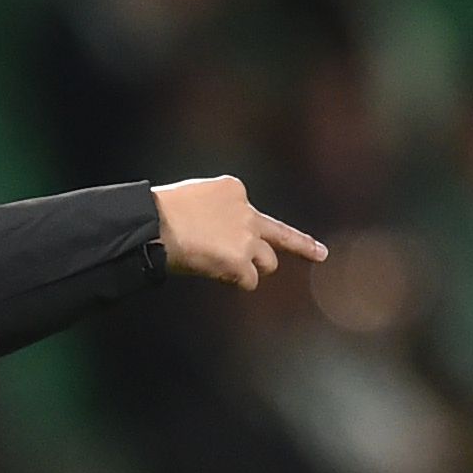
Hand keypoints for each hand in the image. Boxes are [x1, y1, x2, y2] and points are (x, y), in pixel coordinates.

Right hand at [153, 177, 328, 290]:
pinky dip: (236, 282)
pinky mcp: (240, 261)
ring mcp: (246, 236)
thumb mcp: (193, 198)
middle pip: (276, 235)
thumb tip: (217, 235)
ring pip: (268, 262)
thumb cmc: (161, 213)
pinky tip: (216, 275)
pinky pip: (249, 281)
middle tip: (320, 253)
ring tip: (226, 270)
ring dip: (252, 270)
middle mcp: (246, 211)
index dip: (246, 228)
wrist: (153, 225)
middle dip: (286, 248)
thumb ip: (215, 211)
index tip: (270, 232)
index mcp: (233, 189)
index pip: (251, 212)